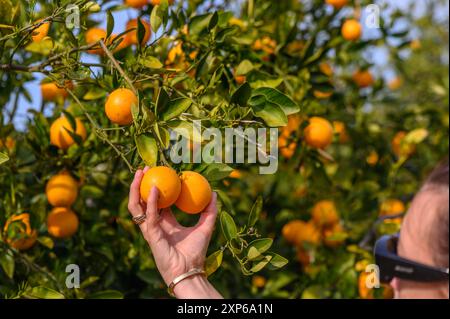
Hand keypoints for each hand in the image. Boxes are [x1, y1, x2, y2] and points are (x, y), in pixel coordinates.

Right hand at [128, 167, 221, 298]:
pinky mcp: (151, 235)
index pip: (157, 201)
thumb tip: (215, 193)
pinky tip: (153, 189)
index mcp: (165, 222)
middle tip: (145, 168)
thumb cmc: (196, 252)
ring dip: (136, 189)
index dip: (156, 186)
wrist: (191, 271)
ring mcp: (150, 230)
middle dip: (139, 184)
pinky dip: (150, 202)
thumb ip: (210, 210)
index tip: (160, 171)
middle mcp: (155, 224)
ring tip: (140, 174)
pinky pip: (149, 215)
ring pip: (137, 207)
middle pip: (141, 201)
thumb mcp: (206, 226)